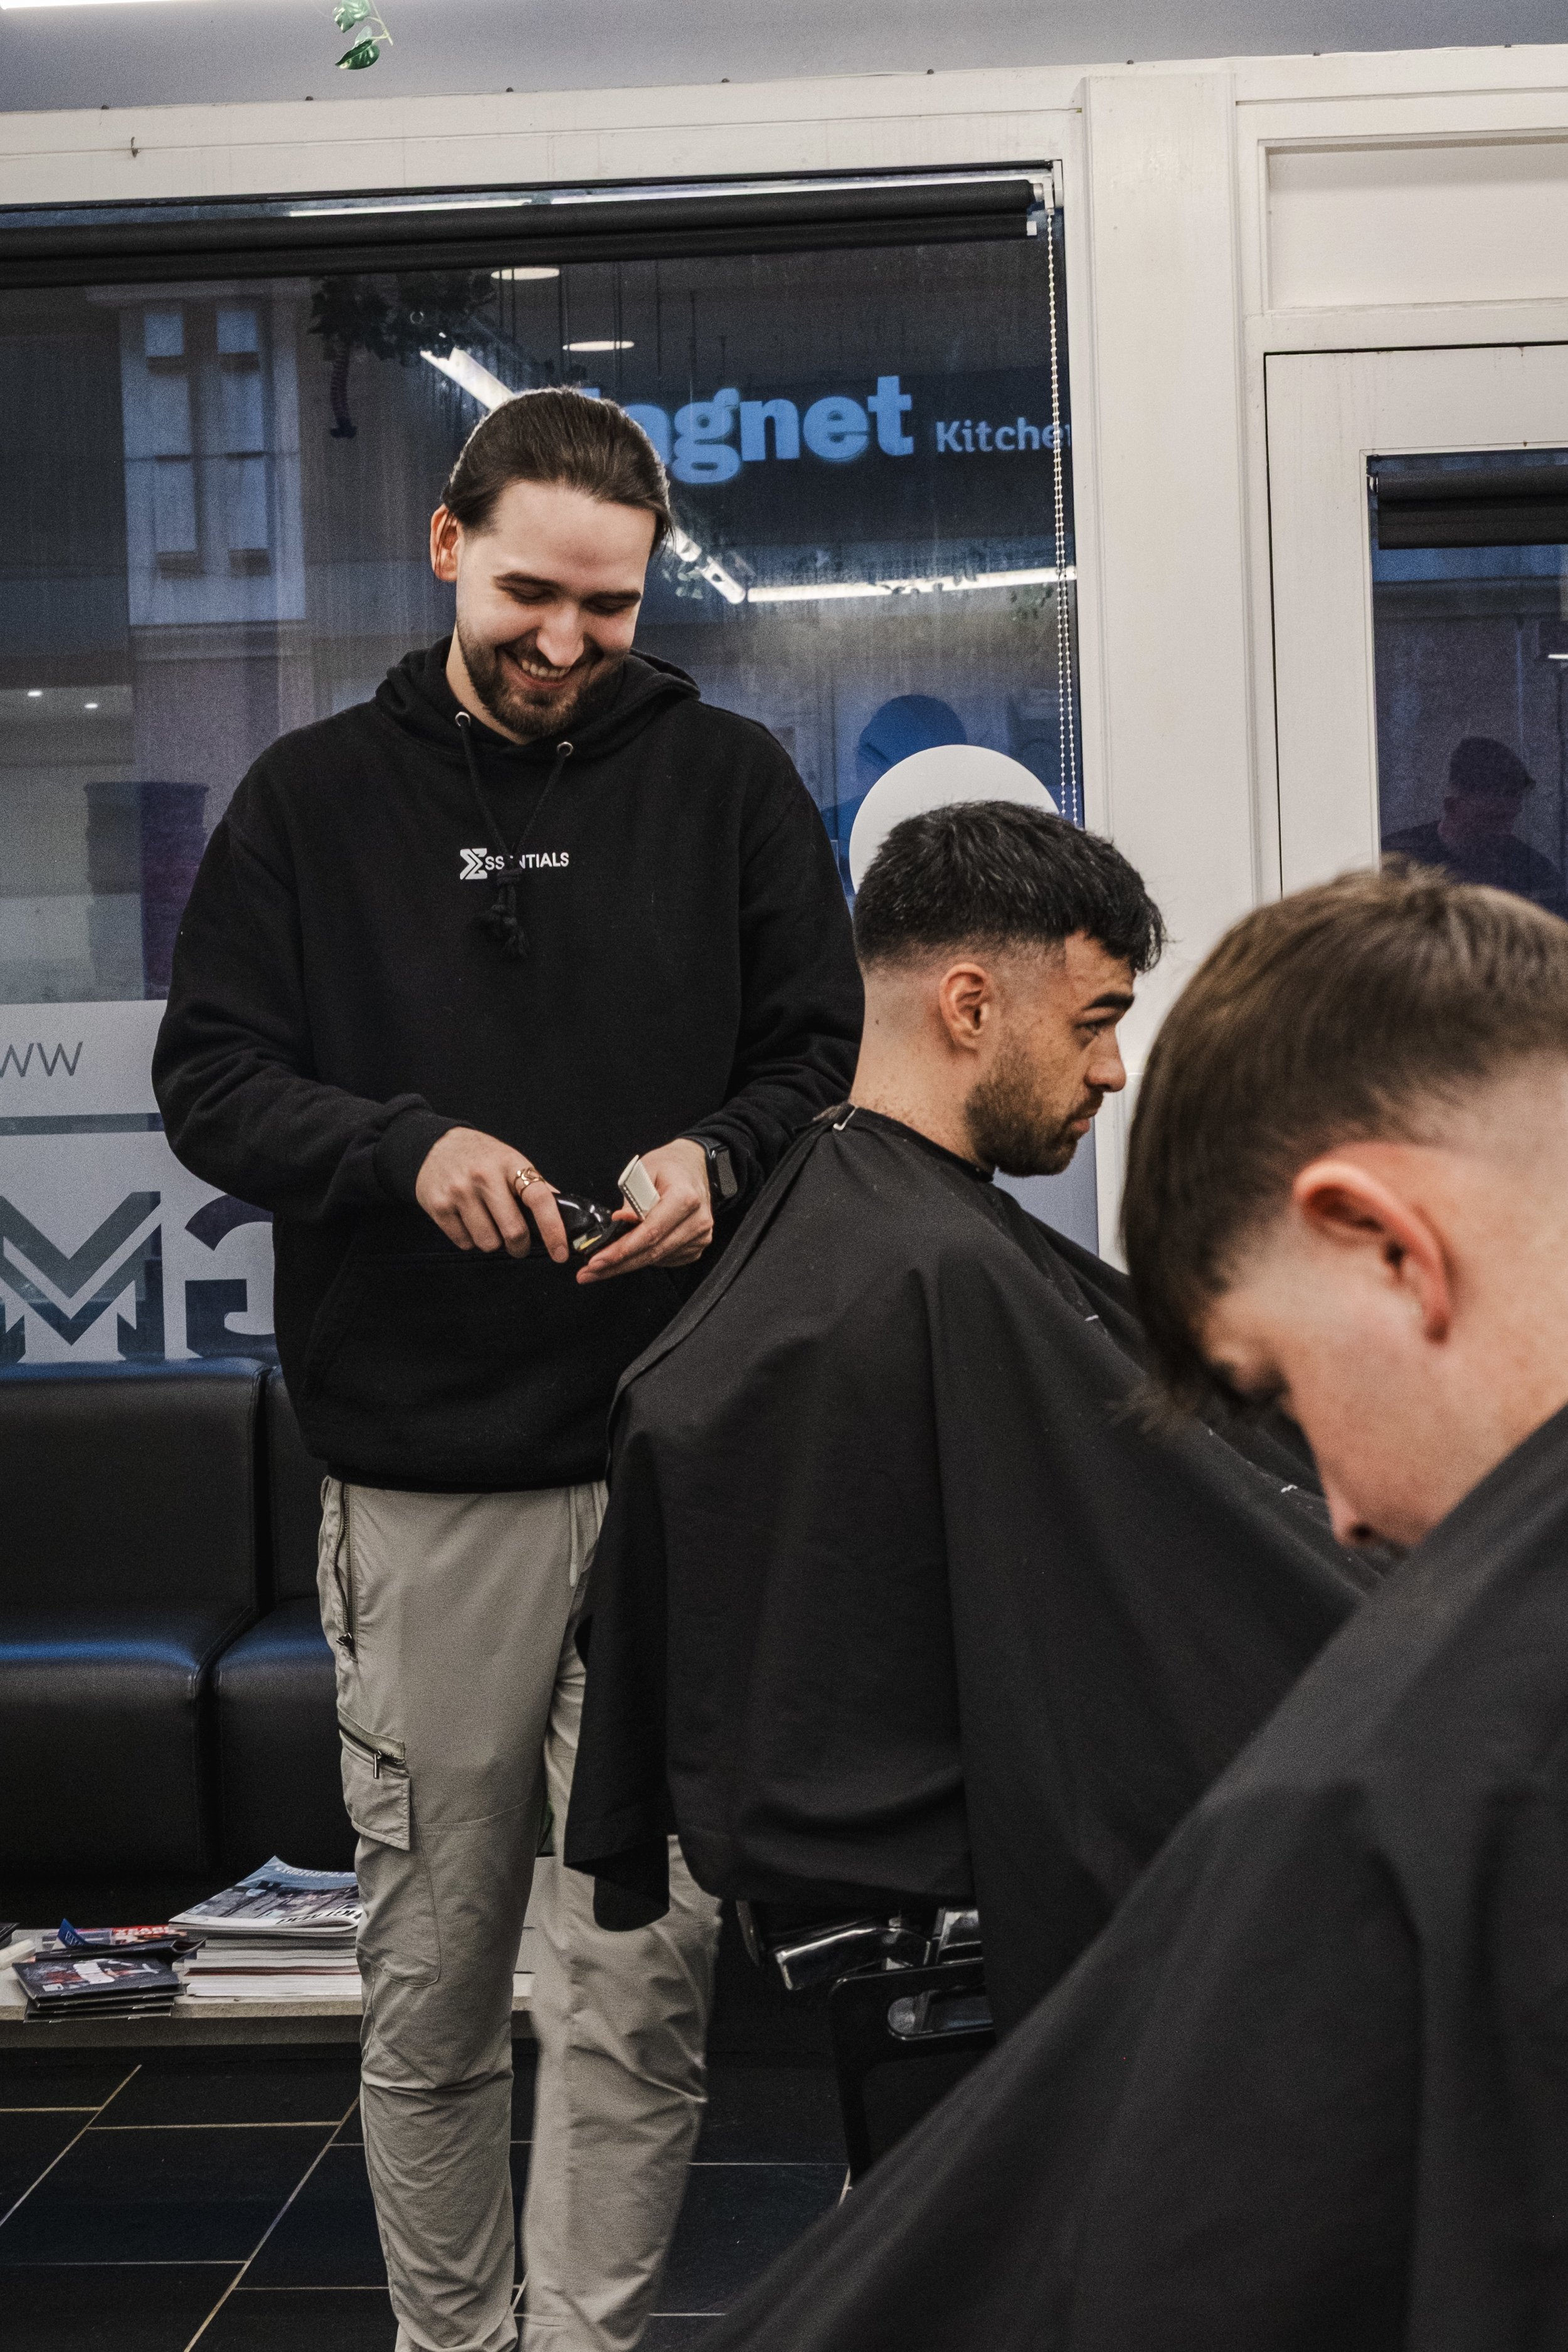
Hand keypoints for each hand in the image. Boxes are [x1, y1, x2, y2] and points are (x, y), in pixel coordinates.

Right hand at [414, 1127, 568, 1262]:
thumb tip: (565, 1211)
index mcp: (510, 1164)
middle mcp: (484, 1176)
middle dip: (519, 1246)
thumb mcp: (510, 1160)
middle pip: (513, 1231)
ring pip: (488, 1243)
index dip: (553, 1229)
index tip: (560, 1253)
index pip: (539, 1199)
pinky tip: (468, 1221)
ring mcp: (459, 1191)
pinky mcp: (439, 1206)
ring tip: (487, 1224)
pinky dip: (470, 1240)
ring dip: (492, 1242)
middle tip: (517, 1244)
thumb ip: (534, 1185)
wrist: (435, 1146)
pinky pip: (464, 1243)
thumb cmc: (480, 1156)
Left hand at [576, 1139, 712, 1284]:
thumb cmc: (669, 1167)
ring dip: (626, 1265)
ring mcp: (699, 1237)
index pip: (649, 1233)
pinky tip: (630, 1255)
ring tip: (602, 1266)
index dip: (621, 1250)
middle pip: (651, 1253)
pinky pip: (665, 1260)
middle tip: (589, 1273)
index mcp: (685, 1199)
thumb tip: (621, 1221)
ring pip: (656, 1260)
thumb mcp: (644, 1170)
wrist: (695, 1167)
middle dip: (616, 1265)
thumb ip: (632, 1196)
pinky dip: (643, 1259)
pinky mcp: (696, 1247)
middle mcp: (696, 1221)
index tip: (596, 1260)